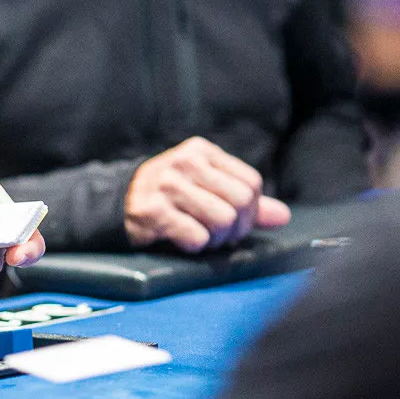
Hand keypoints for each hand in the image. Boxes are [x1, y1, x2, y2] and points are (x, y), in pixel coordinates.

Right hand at [124, 137, 291, 252]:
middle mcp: (185, 163)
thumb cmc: (168, 196)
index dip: (251, 211)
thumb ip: (244, 200)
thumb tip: (283, 216)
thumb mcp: (204, 187)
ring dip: (216, 240)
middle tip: (220, 236)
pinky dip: (194, 246)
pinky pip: (196, 237)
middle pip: (241, 202)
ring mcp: (167, 186)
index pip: (252, 182)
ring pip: (222, 220)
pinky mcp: (153, 211)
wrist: (116, 203)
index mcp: (201, 151)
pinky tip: (181, 240)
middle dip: (236, 228)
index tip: (235, 222)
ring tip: (201, 238)